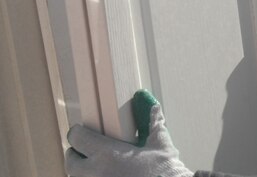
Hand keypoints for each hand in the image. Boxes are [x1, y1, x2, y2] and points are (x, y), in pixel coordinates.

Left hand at [65, 90, 192, 176]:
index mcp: (107, 154)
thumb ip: (154, 124)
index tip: (80, 130)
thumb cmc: (163, 172)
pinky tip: (104, 176)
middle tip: (81, 150)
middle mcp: (96, 173)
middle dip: (74, 155)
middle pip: (70, 162)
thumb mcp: (160, 145)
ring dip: (81, 171)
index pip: (77, 138)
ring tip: (94, 166)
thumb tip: (154, 108)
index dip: (77, 132)